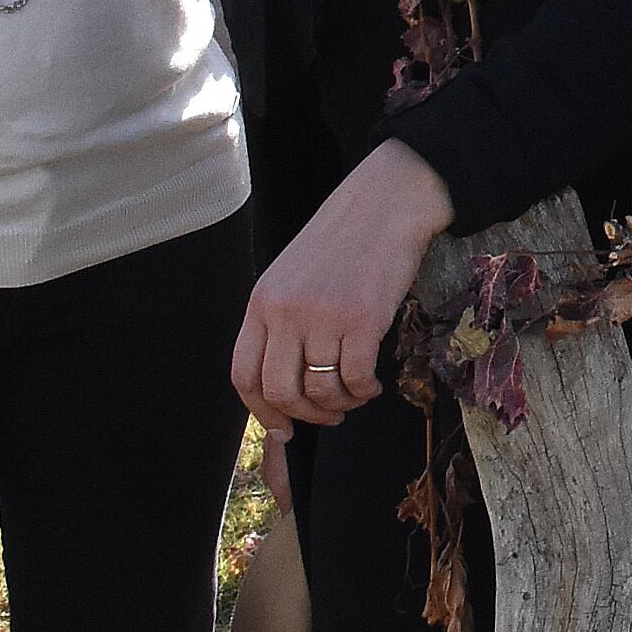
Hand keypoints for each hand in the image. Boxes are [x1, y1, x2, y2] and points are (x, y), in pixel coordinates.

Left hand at [235, 142, 453, 428]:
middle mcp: (285, 312)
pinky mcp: (362, 319)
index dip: (262, 411)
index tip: (283, 428)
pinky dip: (364, 391)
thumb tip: (288, 380)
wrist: (387, 203)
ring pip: (321, 390)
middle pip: (280, 391)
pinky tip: (373, 383)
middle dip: (305, 415)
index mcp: (262, 302)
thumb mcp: (294, 276)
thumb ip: (282, 321)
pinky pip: (355, 378)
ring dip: (341, 404)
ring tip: (357, 394)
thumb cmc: (344, 240)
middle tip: (329, 415)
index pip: (244, 374)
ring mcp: (322, 316)